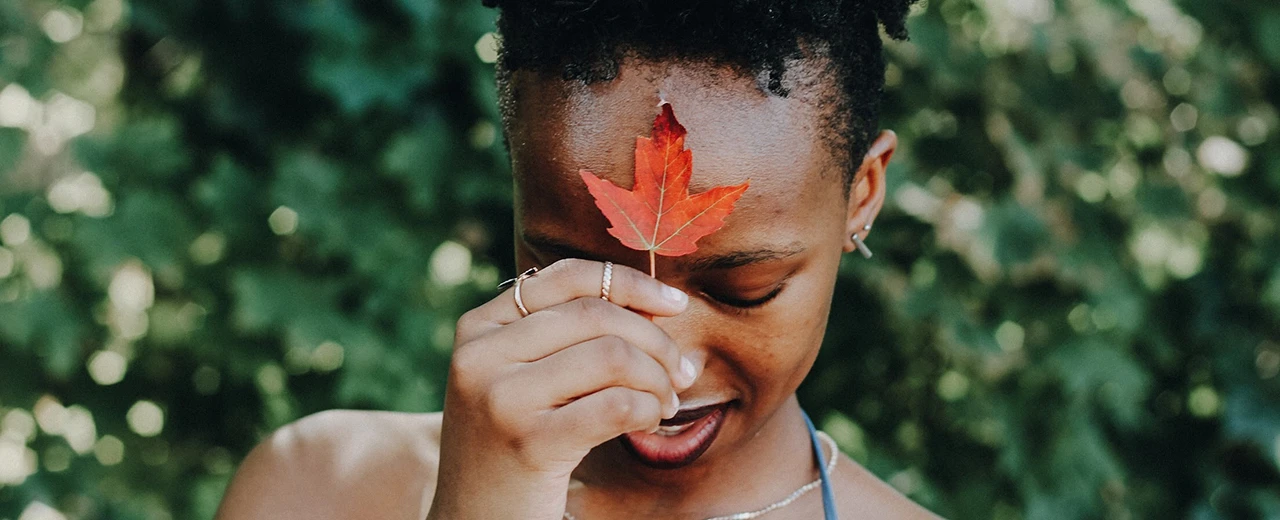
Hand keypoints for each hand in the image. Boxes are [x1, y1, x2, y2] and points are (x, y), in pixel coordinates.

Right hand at [427, 259, 698, 519]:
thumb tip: (656, 303)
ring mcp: (500, 398)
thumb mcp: (519, 377)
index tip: (676, 304)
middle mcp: (481, 355)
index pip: (568, 278)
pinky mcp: (529, 443)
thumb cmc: (515, 445)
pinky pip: (617, 405)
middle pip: (597, 316)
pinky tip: (647, 424)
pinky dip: (648, 410)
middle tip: (680, 374)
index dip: (632, 283)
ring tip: (664, 404)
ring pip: (613, 356)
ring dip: (656, 380)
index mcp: (479, 327)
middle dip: (656, 341)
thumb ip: (564, 335)